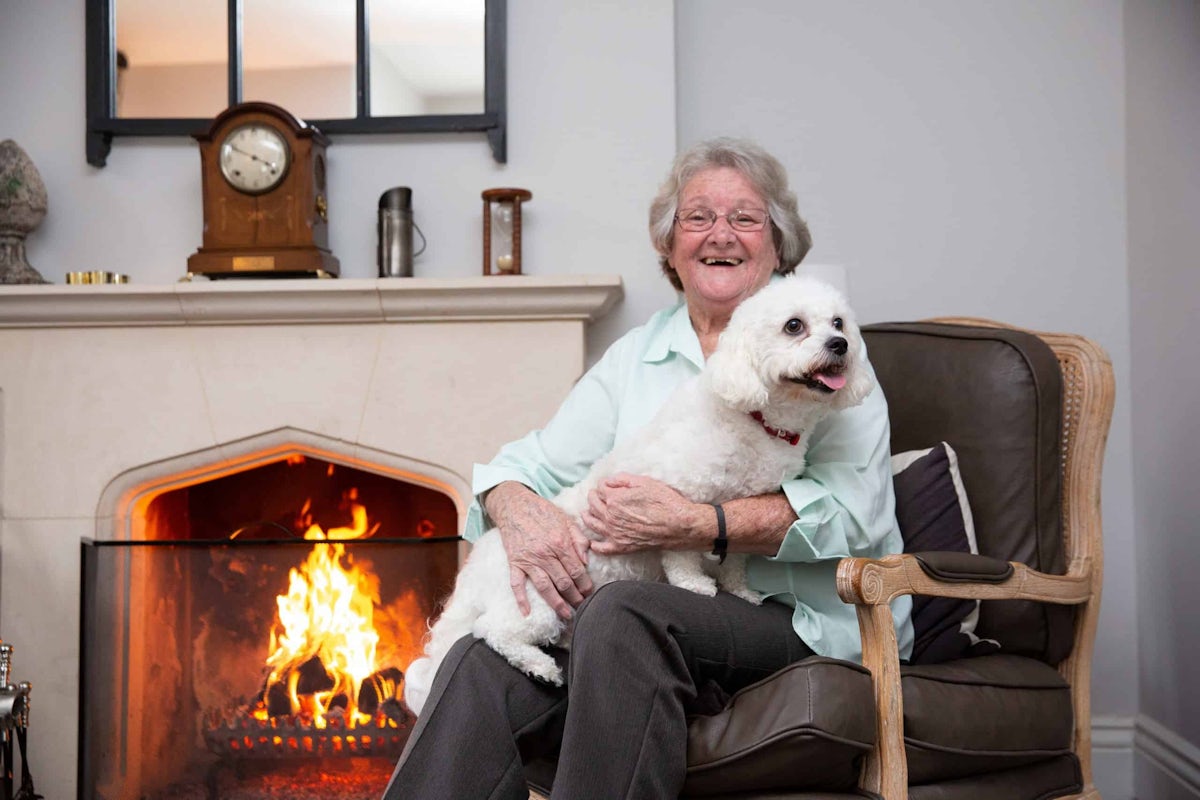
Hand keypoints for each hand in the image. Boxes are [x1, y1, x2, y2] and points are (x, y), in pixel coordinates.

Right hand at [486, 482, 592, 618]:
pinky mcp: (514, 563)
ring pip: (545, 587)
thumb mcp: (566, 520)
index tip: (591, 593)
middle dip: (575, 598)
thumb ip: (579, 539)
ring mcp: (528, 560)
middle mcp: (545, 554)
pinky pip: (517, 584)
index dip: (586, 585)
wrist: (514, 505)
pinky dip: (521, 599)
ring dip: (557, 604)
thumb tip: (587, 560)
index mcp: (560, 543)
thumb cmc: (542, 512)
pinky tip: (527, 612)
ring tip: (566, 615)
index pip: (577, 570)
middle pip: (564, 582)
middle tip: (583, 607)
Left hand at [583, 473, 703, 554]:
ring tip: (587, 513)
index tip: (606, 485)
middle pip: (593, 505)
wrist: (680, 525)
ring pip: (592, 524)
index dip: (603, 485)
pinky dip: (595, 546)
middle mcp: (610, 516)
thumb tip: (608, 481)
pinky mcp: (622, 547)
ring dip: (587, 517)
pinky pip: (602, 548)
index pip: (600, 489)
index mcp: (614, 499)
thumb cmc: (665, 502)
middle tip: (595, 495)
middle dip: (593, 498)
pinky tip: (592, 543)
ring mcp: (615, 533)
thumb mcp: (645, 482)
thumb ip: (623, 479)